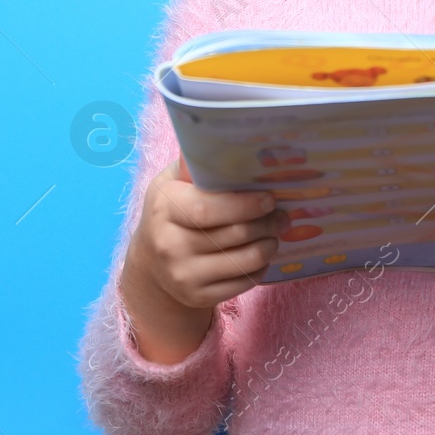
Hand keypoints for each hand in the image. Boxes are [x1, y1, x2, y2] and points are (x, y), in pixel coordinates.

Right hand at [118, 155, 281, 362]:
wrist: (151, 263)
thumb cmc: (171, 211)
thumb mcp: (173, 181)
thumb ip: (195, 164)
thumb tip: (222, 137)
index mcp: (164, 207)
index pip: (209, 208)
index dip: (245, 204)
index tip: (270, 198)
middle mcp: (169, 245)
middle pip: (235, 234)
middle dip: (267, 223)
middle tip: (283, 214)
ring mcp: (183, 275)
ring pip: (245, 260)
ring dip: (269, 244)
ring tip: (274, 232)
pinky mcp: (198, 297)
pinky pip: (245, 282)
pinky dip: (260, 267)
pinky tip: (260, 253)